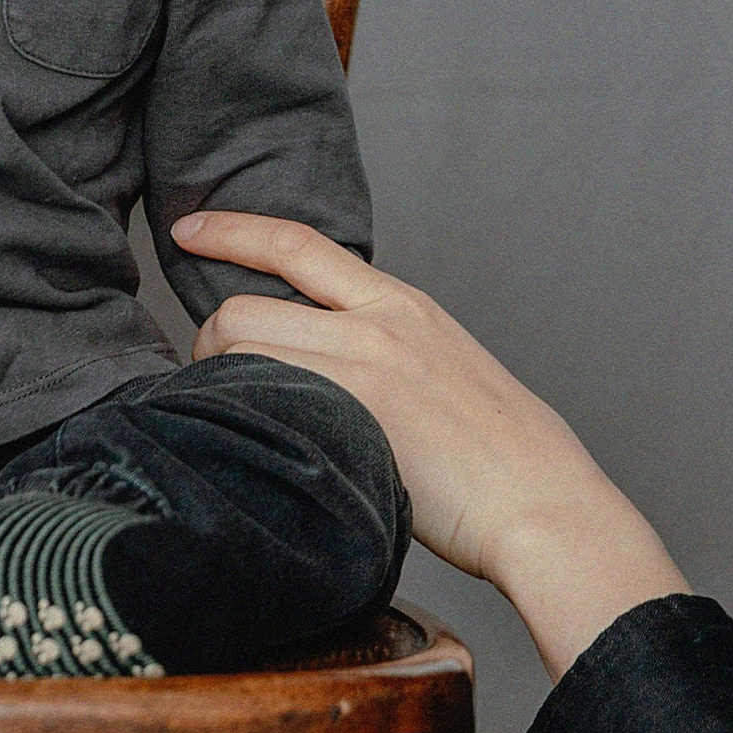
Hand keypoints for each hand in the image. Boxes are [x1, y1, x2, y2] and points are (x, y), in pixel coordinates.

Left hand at [174, 211, 691, 679]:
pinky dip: (236, 421)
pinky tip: (251, 451)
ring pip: (238, 353)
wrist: (543, 503)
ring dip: (218, 386)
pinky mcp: (347, 420)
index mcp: (403, 305)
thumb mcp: (448, 369)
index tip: (188, 229)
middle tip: (222, 389)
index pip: (298, 245)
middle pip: (243, 308)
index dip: (233, 229)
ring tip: (240, 425)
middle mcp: (376, 325)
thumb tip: (335, 367)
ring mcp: (359, 372)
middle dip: (212, 346)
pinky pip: (255, 404)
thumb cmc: (506, 458)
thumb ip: (389, 350)